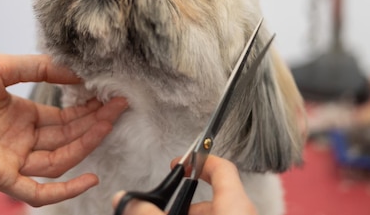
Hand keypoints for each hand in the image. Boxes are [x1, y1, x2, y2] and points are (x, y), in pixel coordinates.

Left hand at [0, 54, 127, 206]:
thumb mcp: (2, 66)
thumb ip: (39, 68)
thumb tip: (77, 72)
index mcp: (20, 115)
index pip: (63, 117)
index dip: (87, 108)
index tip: (109, 95)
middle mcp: (20, 138)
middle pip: (67, 138)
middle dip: (94, 123)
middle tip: (119, 106)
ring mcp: (11, 158)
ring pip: (59, 160)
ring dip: (86, 144)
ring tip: (109, 122)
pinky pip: (38, 191)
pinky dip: (65, 190)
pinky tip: (90, 176)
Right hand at [111, 155, 256, 214]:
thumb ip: (148, 212)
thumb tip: (125, 200)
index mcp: (235, 204)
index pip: (222, 167)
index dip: (199, 160)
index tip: (181, 163)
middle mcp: (244, 214)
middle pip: (215, 195)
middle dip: (185, 201)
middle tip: (165, 208)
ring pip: (216, 214)